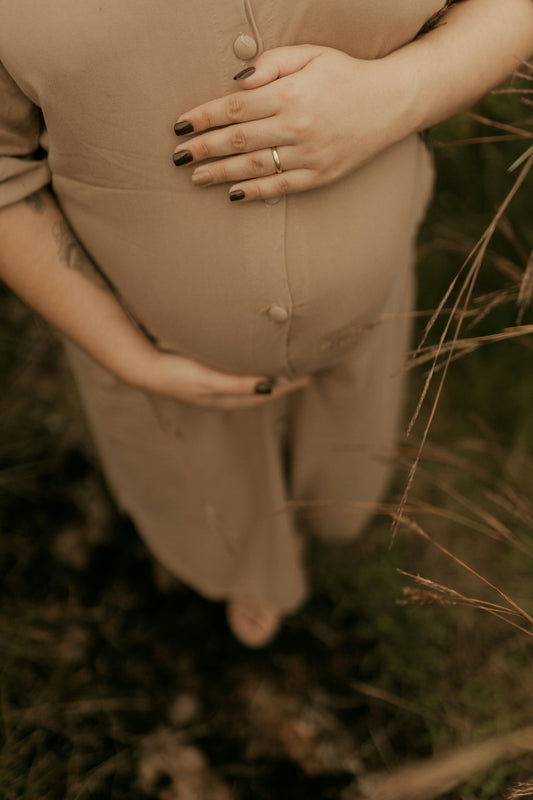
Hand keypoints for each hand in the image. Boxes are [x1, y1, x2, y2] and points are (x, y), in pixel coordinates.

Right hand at [135, 349, 309, 410]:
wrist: (143, 366)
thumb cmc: (175, 374)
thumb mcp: (209, 380)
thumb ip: (238, 383)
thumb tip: (270, 387)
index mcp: (227, 398)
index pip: (266, 393)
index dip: (287, 386)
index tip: (309, 376)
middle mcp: (223, 393)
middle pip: (260, 388)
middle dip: (281, 381)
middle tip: (303, 368)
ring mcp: (213, 384)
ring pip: (249, 380)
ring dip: (266, 373)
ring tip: (283, 363)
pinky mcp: (204, 373)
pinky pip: (236, 372)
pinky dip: (250, 366)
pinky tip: (250, 356)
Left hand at [173, 45, 412, 201]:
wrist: (391, 102)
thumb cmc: (345, 74)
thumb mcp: (310, 55)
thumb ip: (270, 65)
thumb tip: (236, 82)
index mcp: (291, 93)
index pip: (235, 108)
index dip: (204, 117)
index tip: (180, 125)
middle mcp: (297, 126)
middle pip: (238, 140)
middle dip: (203, 148)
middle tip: (178, 156)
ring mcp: (309, 155)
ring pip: (254, 167)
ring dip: (220, 173)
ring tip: (196, 177)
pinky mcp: (320, 175)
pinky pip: (280, 187)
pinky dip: (254, 192)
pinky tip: (231, 193)